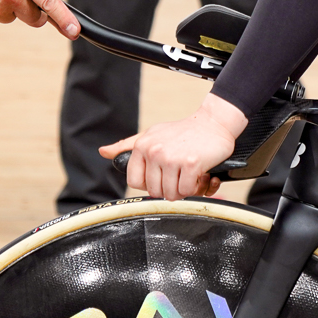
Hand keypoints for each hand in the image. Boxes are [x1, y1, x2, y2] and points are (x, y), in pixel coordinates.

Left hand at [101, 94, 245, 199]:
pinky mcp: (191, 164)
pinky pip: (188, 191)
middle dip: (169, 188)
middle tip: (179, 175)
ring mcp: (172, 158)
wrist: (214, 123)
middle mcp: (154, 151)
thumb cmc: (183, 132)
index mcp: (142, 146)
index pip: (134, 182)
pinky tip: (199, 174)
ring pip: (171, 194)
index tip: (161, 177)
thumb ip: (127, 146)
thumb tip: (104, 152)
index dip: (149, 184)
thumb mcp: (152, 134)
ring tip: (189, 174)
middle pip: (154, 191)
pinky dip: (196, 187)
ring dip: (183, 189)